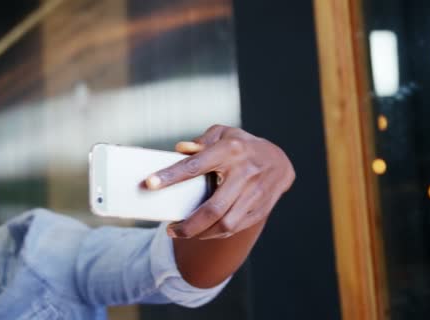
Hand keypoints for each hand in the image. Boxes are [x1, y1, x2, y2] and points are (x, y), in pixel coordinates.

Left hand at [145, 125, 294, 239]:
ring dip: (201, 234)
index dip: (171, 176)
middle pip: (212, 209)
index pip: (195, 165)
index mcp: (230, 151)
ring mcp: (254, 194)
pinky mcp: (259, 210)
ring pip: (225, 225)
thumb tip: (180, 150)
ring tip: (184, 232)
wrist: (279, 162)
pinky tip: (204, 232)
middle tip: (171, 230)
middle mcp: (244, 174)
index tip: (150, 183)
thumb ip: (200, 142)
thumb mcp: (223, 134)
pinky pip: (235, 229)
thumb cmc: (242, 146)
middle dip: (188, 225)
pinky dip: (216, 234)